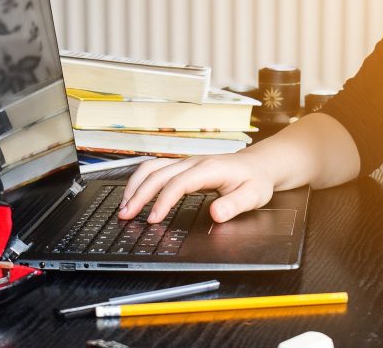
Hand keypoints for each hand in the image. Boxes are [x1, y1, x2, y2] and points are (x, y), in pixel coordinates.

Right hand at [118, 153, 274, 223]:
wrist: (259, 164)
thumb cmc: (255, 180)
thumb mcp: (253, 196)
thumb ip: (234, 205)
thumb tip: (216, 213)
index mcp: (209, 169)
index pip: (179, 183)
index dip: (163, 201)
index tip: (153, 219)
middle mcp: (193, 162)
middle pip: (158, 174)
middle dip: (139, 195)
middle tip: (126, 215)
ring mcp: (186, 162)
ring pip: (152, 168)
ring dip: (135, 186)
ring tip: (123, 206)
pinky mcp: (182, 166)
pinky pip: (155, 168)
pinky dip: (140, 180)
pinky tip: (134, 194)